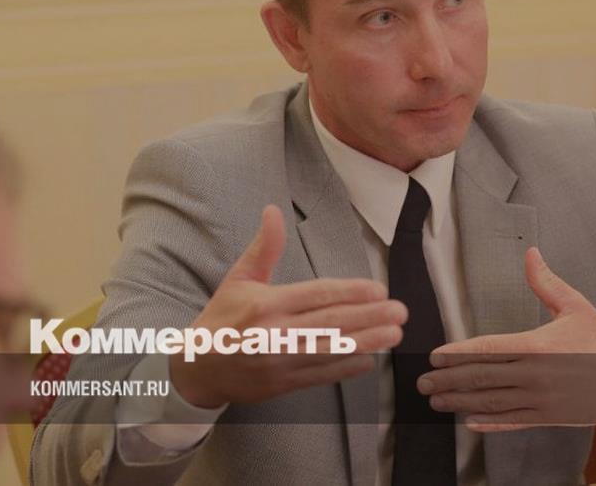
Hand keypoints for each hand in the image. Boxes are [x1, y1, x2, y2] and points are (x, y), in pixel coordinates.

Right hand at [171, 205, 406, 407]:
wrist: (196, 368)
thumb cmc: (221, 319)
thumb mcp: (239, 278)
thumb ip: (264, 247)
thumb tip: (273, 210)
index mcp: (266, 303)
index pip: (316, 294)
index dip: (350, 292)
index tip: (379, 290)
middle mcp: (275, 333)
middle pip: (331, 323)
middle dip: (370, 317)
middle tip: (400, 312)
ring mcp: (280, 361)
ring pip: (331, 350)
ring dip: (367, 342)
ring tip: (394, 335)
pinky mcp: (282, 384)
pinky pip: (321, 375)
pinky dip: (346, 367)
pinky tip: (369, 359)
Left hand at [416, 247, 595, 431]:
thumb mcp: (576, 305)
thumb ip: (546, 282)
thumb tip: (530, 252)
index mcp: (538, 345)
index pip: (487, 349)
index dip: (457, 354)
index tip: (434, 357)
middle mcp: (535, 375)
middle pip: (482, 378)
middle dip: (448, 381)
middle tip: (422, 383)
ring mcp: (542, 401)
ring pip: (492, 402)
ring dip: (460, 402)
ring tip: (436, 401)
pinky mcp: (551, 419)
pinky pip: (513, 422)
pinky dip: (489, 423)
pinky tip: (470, 422)